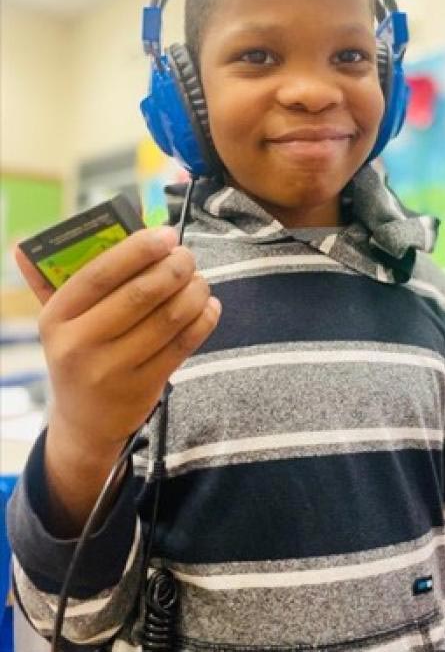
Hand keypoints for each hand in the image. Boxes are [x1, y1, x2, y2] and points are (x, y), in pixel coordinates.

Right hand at [16, 226, 220, 454]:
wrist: (84, 422)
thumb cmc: (78, 353)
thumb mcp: (61, 321)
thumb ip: (51, 280)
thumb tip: (24, 246)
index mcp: (57, 317)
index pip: (100, 273)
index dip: (137, 250)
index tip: (165, 234)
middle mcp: (80, 344)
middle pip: (140, 294)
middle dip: (173, 268)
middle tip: (187, 257)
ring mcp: (113, 369)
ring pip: (168, 318)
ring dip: (194, 292)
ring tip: (199, 280)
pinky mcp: (143, 388)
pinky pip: (183, 346)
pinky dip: (203, 320)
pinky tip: (209, 306)